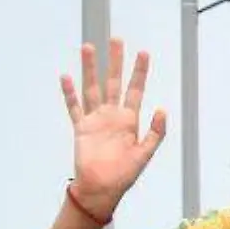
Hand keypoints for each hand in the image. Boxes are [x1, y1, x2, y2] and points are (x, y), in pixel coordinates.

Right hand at [60, 38, 166, 215]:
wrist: (101, 188)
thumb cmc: (124, 175)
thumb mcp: (145, 153)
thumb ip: (155, 132)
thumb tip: (162, 110)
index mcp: (130, 120)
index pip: (135, 89)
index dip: (139, 71)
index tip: (143, 53)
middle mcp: (112, 115)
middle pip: (113, 81)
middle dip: (115, 61)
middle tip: (116, 39)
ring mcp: (95, 120)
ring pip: (92, 88)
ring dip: (90, 69)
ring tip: (88, 48)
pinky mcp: (81, 128)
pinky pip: (74, 107)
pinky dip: (70, 93)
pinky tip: (66, 77)